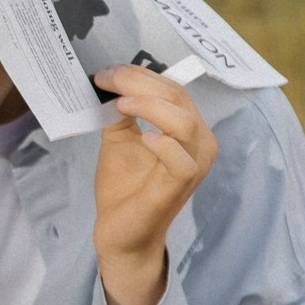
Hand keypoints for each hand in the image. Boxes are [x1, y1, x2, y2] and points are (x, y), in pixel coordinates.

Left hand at [92, 65, 216, 304]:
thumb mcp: (119, 138)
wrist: (120, 233)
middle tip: (105, 79)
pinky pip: (181, 159)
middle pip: (178, 97)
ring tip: (120, 104)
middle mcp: (199, 143)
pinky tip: (143, 138)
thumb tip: (109, 79)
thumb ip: (120, 111)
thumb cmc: (125, 186)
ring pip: (184, 122)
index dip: (139, 74)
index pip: (172, 89)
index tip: (106, 71)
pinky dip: (163, 144)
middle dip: (138, 82)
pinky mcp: (180, 186)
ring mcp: (194, 166)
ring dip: (149, 105)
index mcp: (188, 128)